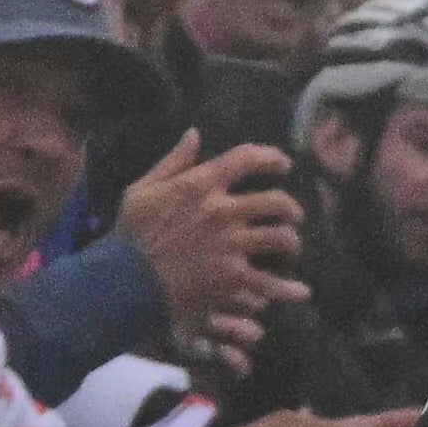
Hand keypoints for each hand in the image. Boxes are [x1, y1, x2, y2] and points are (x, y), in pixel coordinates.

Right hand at [116, 140, 299, 352]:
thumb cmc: (130, 236)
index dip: (271, 157)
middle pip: (275, 201)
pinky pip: (270, 282)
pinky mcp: (232, 277)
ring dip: (291, 242)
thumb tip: (194, 134)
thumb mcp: (142, 190)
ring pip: (281, 237)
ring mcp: (230, 244)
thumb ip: (173, 162)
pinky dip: (289, 289)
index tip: (283, 164)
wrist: (125, 282)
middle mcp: (222, 210)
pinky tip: (302, 292)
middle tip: (293, 216)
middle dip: (290, 208)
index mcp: (201, 184)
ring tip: (290, 247)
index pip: (247, 158)